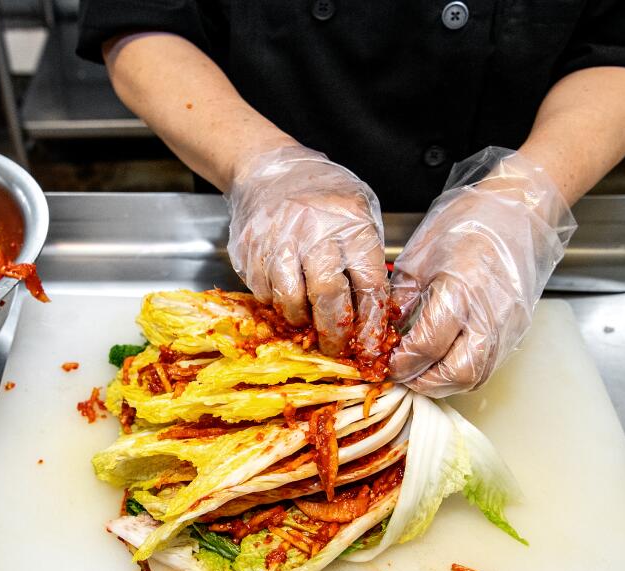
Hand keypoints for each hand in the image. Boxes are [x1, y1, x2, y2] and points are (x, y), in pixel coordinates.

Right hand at [227, 146, 389, 356]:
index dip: (370, 321)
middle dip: (334, 331)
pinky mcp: (250, 249)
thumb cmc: (320, 194)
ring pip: (290, 299)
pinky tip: (285, 297)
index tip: (369, 343)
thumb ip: (366, 256)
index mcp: (351, 222)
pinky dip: (276, 303)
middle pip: (328, 295)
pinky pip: (264, 291)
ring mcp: (278, 239)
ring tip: (307, 321)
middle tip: (335, 347)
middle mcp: (314, 230)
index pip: (368, 283)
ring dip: (300, 320)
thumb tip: (373, 312)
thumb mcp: (358, 211)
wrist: (266, 168)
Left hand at [390, 147, 575, 395]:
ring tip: (422, 373)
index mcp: (460, 289)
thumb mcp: (421, 255)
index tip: (388, 364)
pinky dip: (464, 372)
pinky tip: (445, 362)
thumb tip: (388, 331)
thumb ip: (403, 297)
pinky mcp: (518, 328)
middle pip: (457, 372)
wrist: (519, 210)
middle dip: (424, 382)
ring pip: (476, 375)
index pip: (428, 346)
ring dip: (445, 383)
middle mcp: (489, 313)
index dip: (403, 362)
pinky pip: (489, 364)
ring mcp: (508, 324)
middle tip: (403, 375)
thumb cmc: (470, 222)